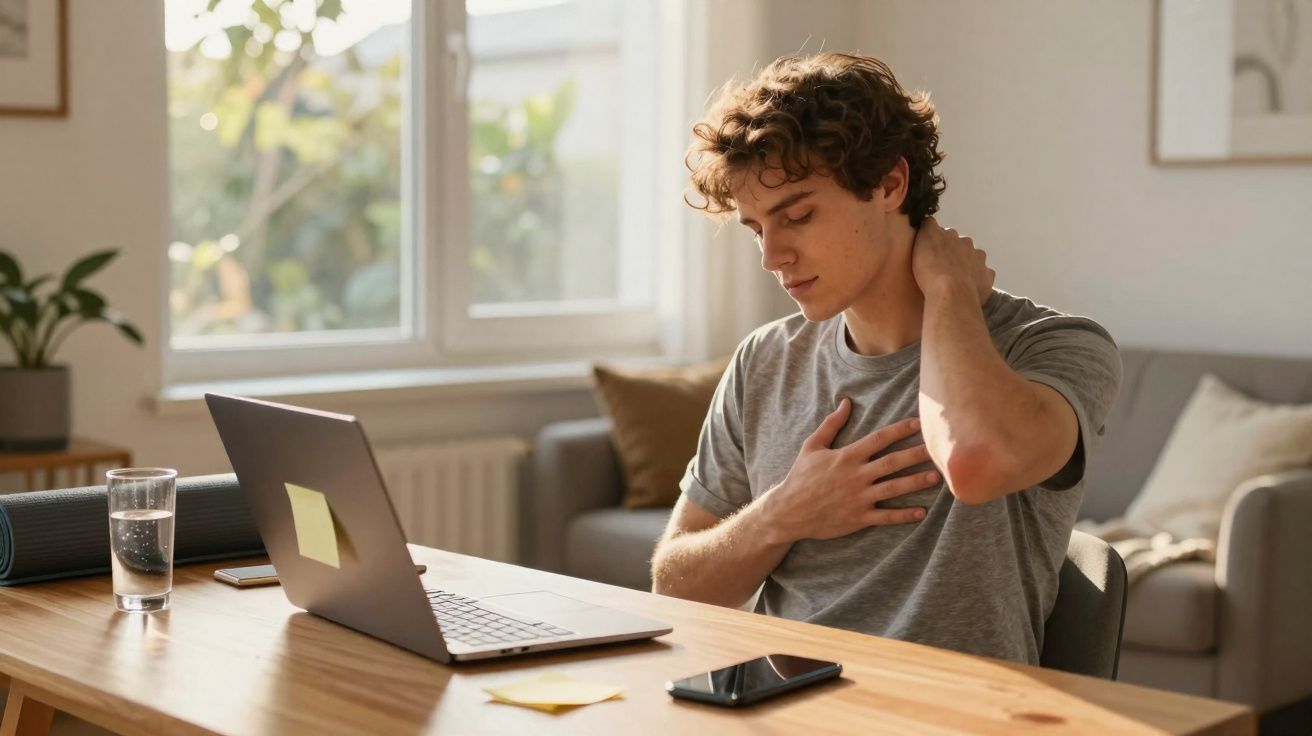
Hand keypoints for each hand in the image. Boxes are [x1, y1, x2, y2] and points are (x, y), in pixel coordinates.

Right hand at [759, 398, 939, 543]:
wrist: (788, 512)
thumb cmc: (800, 477)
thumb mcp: (812, 446)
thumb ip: (831, 425)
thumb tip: (846, 402)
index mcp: (846, 456)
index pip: (879, 439)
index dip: (900, 430)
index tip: (919, 423)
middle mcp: (856, 476)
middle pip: (892, 462)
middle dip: (916, 454)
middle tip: (938, 450)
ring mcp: (859, 498)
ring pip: (894, 488)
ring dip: (916, 482)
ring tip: (936, 477)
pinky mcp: (858, 518)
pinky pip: (886, 517)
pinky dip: (904, 515)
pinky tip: (922, 512)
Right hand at [911, 217, 994, 304]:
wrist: (951, 293)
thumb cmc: (931, 268)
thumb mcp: (922, 239)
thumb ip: (927, 226)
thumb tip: (931, 221)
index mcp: (951, 234)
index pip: (944, 233)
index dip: (938, 243)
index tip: (931, 254)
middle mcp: (967, 243)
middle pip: (961, 245)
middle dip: (954, 253)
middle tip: (942, 268)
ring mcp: (980, 260)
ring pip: (974, 259)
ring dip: (967, 266)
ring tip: (955, 280)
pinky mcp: (987, 277)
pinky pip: (983, 276)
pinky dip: (977, 280)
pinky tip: (967, 289)